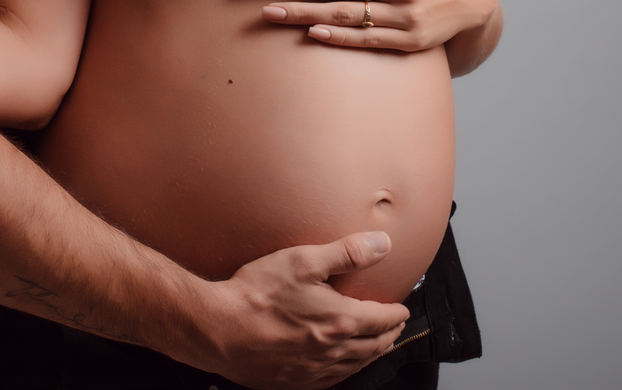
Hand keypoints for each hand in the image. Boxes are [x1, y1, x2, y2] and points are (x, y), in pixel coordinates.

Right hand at [203, 232, 408, 388]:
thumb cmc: (257, 293)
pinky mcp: (295, 380)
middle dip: (389, 334)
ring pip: (356, 365)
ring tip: (376, 345)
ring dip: (372, 353)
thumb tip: (382, 244)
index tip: (402, 309)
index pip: (382, 319)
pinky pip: (332, 380)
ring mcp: (315, 370)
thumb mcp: (302, 261)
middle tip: (394, 326)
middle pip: (374, 346)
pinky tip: (342, 365)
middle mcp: (334, 351)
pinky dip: (347, 370)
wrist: (219, 328)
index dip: (396, 313)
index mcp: (341, 320)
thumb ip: (346, 253)